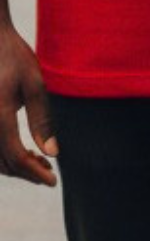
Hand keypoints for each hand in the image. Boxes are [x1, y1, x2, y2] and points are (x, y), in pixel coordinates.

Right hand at [0, 23, 54, 185]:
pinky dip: (3, 155)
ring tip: (39, 162)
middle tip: (49, 172)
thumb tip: (53, 153)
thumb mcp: (34, 84)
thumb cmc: (13, 58)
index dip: (34, 172)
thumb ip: (42, 119)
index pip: (15, 156)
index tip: (53, 182)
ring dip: (14, 166)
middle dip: (26, 172)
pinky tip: (23, 150)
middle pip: (1, 163)